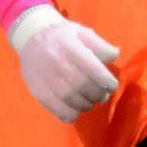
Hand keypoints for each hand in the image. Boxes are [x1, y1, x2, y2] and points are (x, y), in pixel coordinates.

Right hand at [9, 5, 120, 124]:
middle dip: (97, 94)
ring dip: (84, 104)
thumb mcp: (82, 32)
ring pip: (68, 97)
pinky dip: (66, 114)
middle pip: (81, 85)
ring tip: (91, 102)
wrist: (31, 37)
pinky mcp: (36, 89)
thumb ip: (100, 45)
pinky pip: (52, 106)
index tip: (112, 86)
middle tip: (103, 96)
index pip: (91, 68)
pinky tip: (75, 114)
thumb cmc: (62, 35)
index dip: (105, 80)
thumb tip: (115, 55)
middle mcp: (57, 62)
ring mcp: (45, 77)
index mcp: (71, 47)